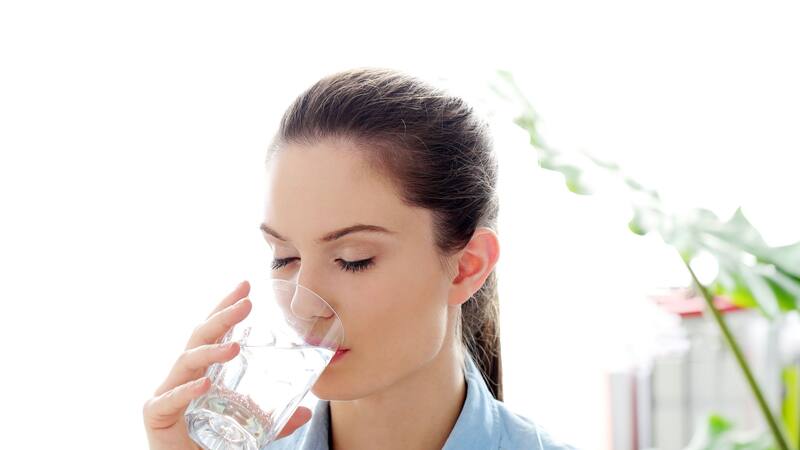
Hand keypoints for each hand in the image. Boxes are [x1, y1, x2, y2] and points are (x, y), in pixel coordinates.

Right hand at [142, 281, 311, 448]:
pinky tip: (206, 382)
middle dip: (222, 316)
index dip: (227, 309)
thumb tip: (306, 412)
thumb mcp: (249, 430)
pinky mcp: (155, 415)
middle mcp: (183, 376)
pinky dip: (188, 389)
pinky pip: (170, 398)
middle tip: (246, 301)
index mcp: (202, 371)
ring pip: (186, 361)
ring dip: (212, 350)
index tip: (247, 287)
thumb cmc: (210, 444)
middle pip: (200, 336)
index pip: (214, 333)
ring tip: (236, 346)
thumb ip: (274, 422)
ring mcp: (166, 393)